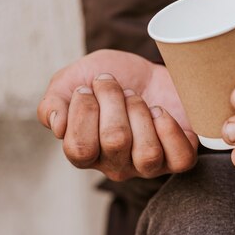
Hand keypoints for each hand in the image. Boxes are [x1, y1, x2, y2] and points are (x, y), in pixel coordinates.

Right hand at [37, 49, 197, 180]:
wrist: (149, 69)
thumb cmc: (110, 78)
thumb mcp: (73, 79)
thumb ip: (54, 101)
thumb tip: (57, 125)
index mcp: (87, 152)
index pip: (80, 149)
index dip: (84, 111)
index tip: (88, 89)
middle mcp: (116, 165)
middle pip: (115, 141)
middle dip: (114, 100)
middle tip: (116, 86)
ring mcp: (148, 164)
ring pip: (148, 153)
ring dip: (142, 112)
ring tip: (139, 99)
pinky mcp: (177, 156)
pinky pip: (180, 159)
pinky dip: (172, 131)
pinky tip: (161, 112)